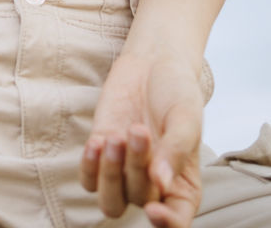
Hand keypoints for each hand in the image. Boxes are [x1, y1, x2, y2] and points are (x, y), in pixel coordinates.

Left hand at [80, 52, 203, 226]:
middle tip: (140, 129)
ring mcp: (126, 171)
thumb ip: (175, 151)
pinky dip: (89, 166)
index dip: (166, 225)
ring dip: (109, 175)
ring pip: (110, 201)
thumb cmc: (177, 92)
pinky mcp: (103, 152)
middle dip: (136, 168)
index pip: (176, 222)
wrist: (153, 62)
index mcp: (183, 185)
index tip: (154, 211)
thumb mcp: (185, 118)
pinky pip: (89, 179)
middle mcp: (154, 186)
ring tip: (116, 137)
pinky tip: (97, 141)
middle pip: (140, 201)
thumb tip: (161, 184)